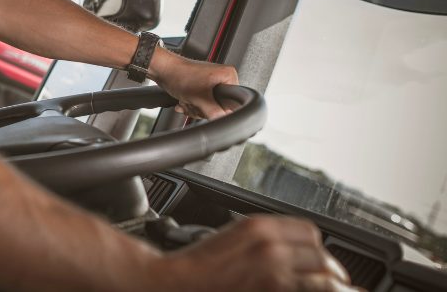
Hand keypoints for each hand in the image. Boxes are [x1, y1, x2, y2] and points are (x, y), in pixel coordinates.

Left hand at [150, 49, 238, 118]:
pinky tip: (183, 99)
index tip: (207, 106)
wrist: (162, 70)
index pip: (232, 102)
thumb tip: (223, 121)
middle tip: (193, 101)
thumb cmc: (179, 75)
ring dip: (194, 107)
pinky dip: (190, 104)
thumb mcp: (200, 98)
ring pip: (208, 106)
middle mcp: (222, 77)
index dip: (218, 108)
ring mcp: (211, 82)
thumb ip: (215, 112)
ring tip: (187, 99)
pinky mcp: (200, 86)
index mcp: (228, 75)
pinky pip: (200, 103)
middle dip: (202, 108)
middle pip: (219, 106)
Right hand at [153, 216, 360, 291]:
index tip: (322, 260)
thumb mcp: (229, 238)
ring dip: (335, 286)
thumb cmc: (194, 267)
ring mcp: (274, 272)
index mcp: (259, 227)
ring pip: (324, 279)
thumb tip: (288, 253)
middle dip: (331, 271)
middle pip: (321, 255)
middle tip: (337, 282)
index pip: (309, 233)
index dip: (319, 249)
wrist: (172, 285)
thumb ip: (261, 241)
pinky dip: (320, 291)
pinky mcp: (273, 291)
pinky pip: (311, 291)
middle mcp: (270, 246)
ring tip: (341, 291)